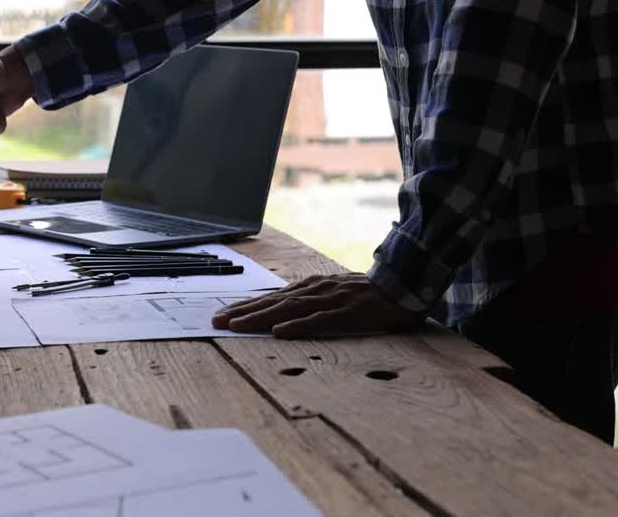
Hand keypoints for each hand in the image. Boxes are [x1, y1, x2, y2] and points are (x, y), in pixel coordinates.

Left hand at [211, 273, 419, 338]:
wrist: (402, 283)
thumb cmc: (365, 293)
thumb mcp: (331, 294)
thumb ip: (308, 302)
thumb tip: (282, 314)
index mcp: (309, 287)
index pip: (270, 297)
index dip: (245, 306)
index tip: (221, 315)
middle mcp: (314, 290)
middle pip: (271, 302)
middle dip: (242, 312)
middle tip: (215, 322)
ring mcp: (329, 299)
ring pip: (288, 310)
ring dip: (260, 318)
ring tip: (237, 326)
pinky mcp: (346, 312)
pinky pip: (319, 320)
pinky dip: (298, 326)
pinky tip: (280, 332)